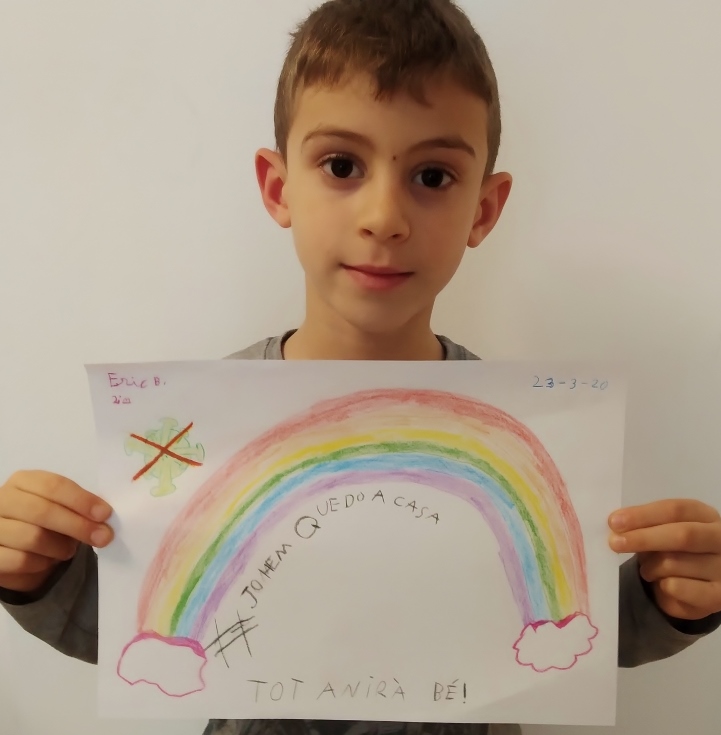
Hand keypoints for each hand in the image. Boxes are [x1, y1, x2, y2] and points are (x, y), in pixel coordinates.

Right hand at [0, 470, 113, 592]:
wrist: (15, 548)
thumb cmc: (44, 522)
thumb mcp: (60, 507)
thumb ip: (79, 507)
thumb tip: (104, 516)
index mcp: (23, 482)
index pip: (53, 485)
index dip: (81, 500)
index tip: (105, 514)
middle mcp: (2, 500)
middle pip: (42, 511)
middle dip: (78, 526)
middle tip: (103, 537)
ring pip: (32, 538)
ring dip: (60, 547)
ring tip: (69, 549)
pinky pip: (21, 561)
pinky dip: (42, 564)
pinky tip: (49, 561)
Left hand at [609, 499, 720, 619]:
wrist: (695, 587)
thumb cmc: (674, 551)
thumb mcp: (661, 532)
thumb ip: (644, 525)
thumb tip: (616, 525)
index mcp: (705, 515)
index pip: (676, 509)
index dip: (643, 515)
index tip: (614, 522)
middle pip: (682, 535)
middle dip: (644, 538)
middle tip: (615, 543)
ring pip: (676, 563)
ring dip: (650, 567)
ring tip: (647, 570)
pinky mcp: (718, 595)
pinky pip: (680, 588)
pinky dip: (662, 586)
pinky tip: (662, 584)